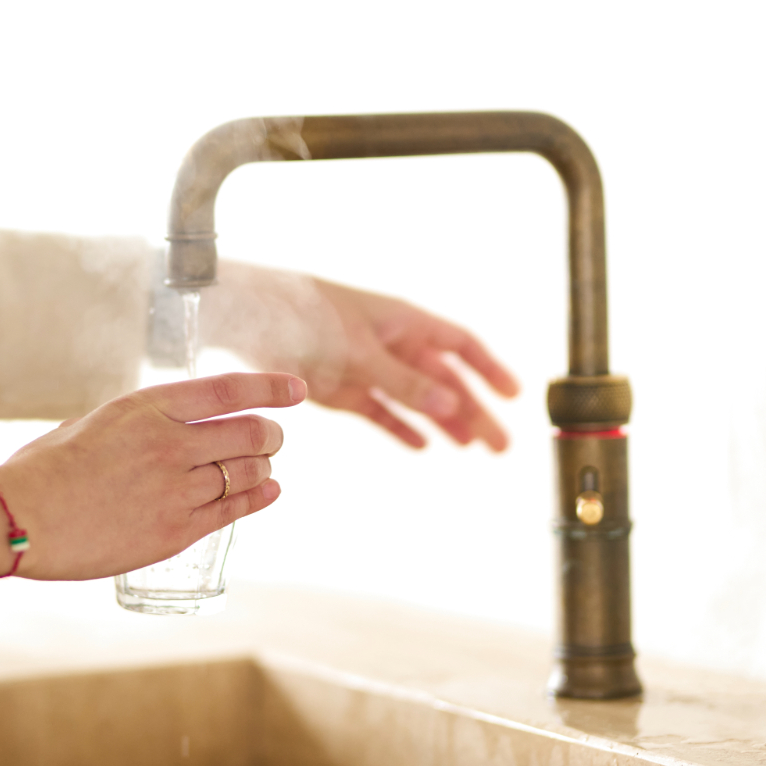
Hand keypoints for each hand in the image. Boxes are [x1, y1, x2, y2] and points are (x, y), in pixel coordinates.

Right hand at [0, 373, 304, 581]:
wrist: (21, 518)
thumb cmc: (44, 469)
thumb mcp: (94, 423)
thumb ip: (139, 423)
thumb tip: (169, 427)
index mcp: (146, 408)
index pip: (228, 390)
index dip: (270, 388)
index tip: (295, 389)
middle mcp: (170, 445)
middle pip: (249, 433)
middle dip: (269, 433)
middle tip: (272, 437)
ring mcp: (176, 490)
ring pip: (247, 472)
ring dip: (264, 465)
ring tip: (265, 464)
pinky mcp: (175, 532)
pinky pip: (233, 511)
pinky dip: (258, 497)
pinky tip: (268, 490)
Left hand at [206, 261, 519, 450]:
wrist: (250, 318)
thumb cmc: (306, 317)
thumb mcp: (361, 352)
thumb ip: (405, 382)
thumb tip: (451, 404)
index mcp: (404, 321)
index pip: (460, 344)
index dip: (489, 368)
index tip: (515, 395)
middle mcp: (391, 343)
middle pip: (445, 379)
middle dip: (475, 409)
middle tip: (500, 444)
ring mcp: (368, 367)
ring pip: (418, 398)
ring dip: (445, 422)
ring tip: (472, 448)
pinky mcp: (342, 389)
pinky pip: (382, 411)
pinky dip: (401, 427)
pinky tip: (422, 446)